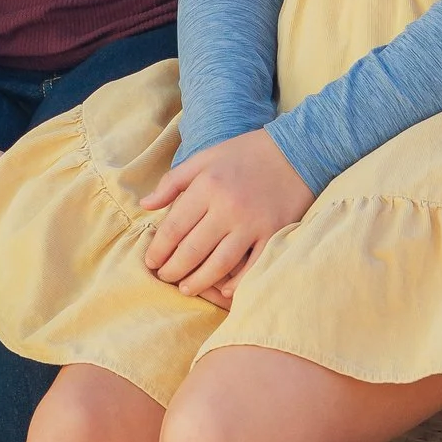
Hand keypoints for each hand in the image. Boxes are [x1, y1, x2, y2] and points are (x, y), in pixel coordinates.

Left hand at [140, 130, 314, 306]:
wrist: (296, 151)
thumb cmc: (244, 154)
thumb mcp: (204, 158)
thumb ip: (172, 182)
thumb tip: (145, 205)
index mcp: (208, 187)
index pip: (174, 228)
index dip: (158, 250)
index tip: (151, 261)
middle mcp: (229, 207)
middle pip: (193, 251)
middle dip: (173, 270)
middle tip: (164, 278)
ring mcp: (253, 224)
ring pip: (219, 264)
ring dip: (199, 281)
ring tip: (186, 288)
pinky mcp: (274, 234)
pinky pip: (252, 267)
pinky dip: (236, 282)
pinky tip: (222, 289)